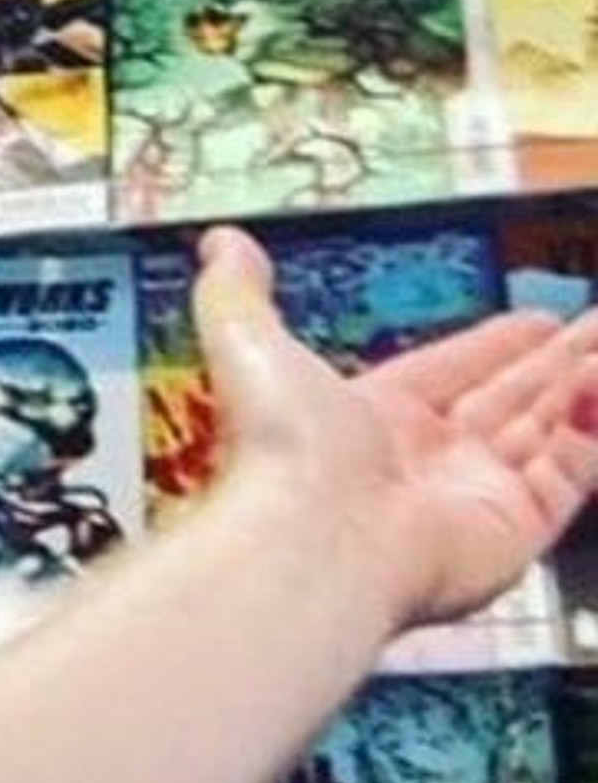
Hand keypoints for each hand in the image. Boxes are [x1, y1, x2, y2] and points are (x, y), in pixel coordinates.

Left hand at [191, 221, 597, 630]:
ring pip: (550, 429)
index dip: (495, 346)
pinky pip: (572, 469)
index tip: (539, 320)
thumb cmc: (280, 450)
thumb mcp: (249, 345)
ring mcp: (473, 495)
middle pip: (511, 398)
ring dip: (585, 384)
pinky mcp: (515, 528)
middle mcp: (426, 459)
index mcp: (372, 418)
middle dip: (559, 360)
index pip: (452, 371)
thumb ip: (239, 293)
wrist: (313, 540)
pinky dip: (592, 426)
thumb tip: (221, 243)